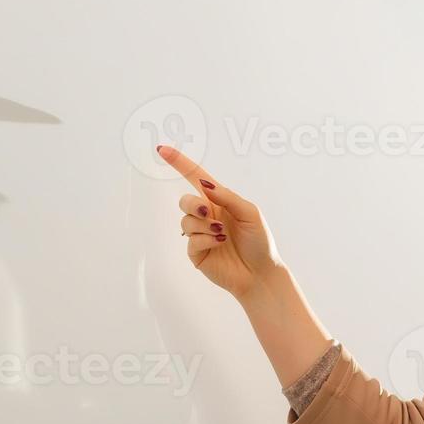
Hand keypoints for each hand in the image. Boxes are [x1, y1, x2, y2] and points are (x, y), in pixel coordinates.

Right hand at [157, 145, 281, 300]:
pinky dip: (205, 240)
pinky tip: (219, 244)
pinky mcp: (197, 253)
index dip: (179, 163)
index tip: (162, 150)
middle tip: (207, 212)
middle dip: (192, 204)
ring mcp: (200, 235)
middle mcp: (207, 216)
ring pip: (186, 221)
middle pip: (185, 201)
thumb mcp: (249, 212)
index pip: (195, 178)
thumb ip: (226, 196)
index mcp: (219, 201)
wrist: (260, 273)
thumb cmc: (259, 241)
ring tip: (222, 235)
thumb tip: (204, 184)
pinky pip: (191, 240)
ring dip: (204, 226)